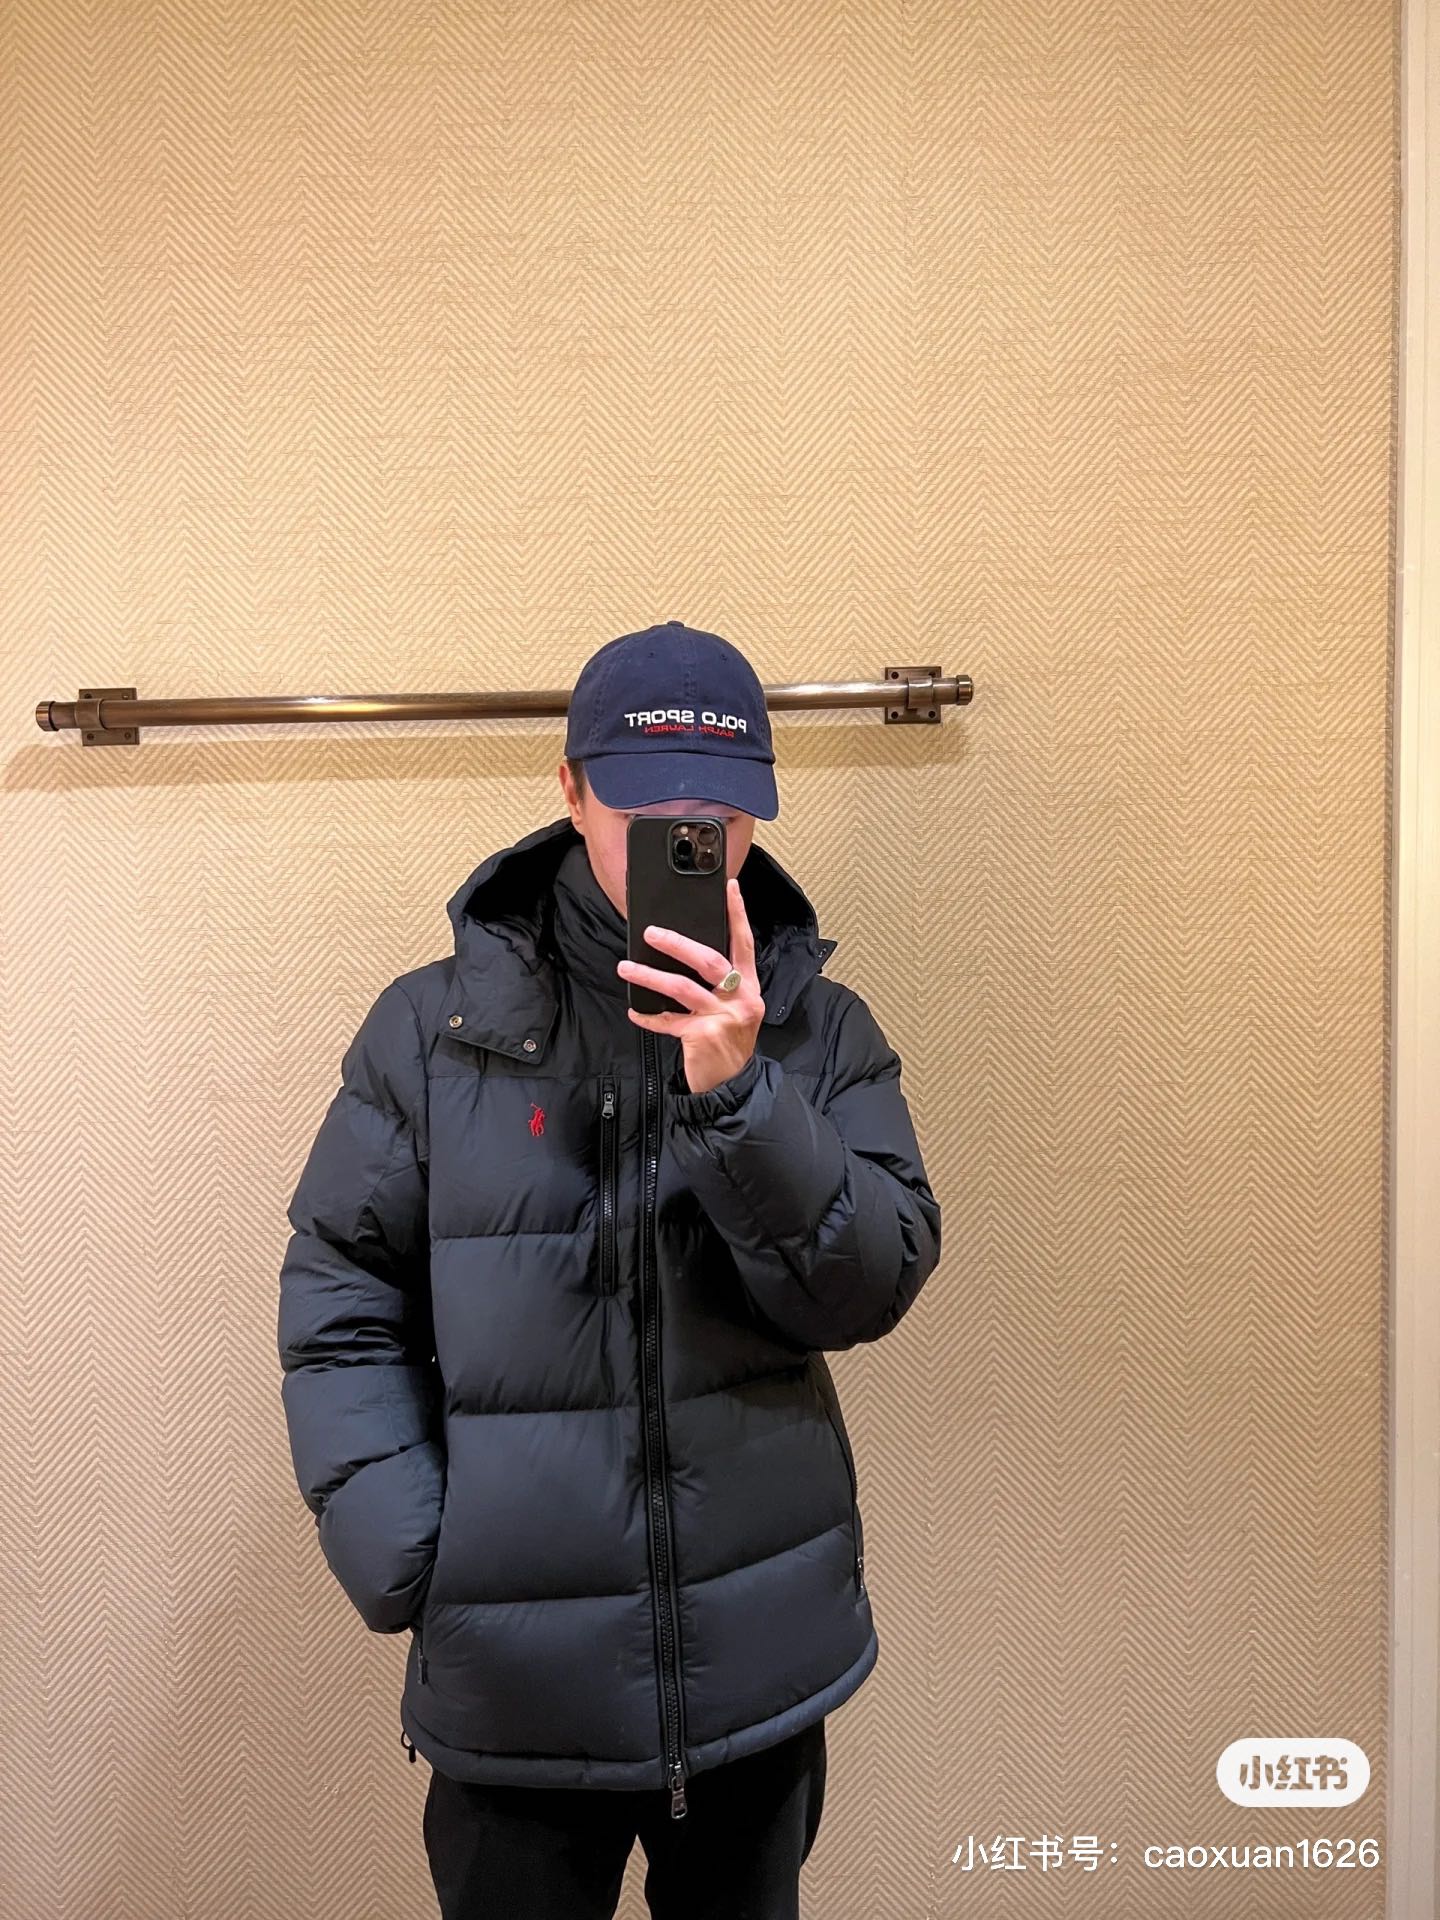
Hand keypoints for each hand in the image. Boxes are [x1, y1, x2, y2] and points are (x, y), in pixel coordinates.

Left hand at [616, 877, 763, 1095]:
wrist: (732, 1086)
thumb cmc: (729, 1043)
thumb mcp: (735, 1010)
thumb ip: (721, 986)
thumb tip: (685, 955)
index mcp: (750, 987)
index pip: (744, 943)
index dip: (738, 914)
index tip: (729, 888)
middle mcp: (742, 999)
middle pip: (710, 961)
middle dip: (678, 943)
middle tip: (650, 933)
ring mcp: (724, 1019)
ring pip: (683, 988)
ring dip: (650, 976)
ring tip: (626, 968)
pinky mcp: (703, 1037)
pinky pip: (669, 1021)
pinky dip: (649, 1015)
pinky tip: (634, 1011)